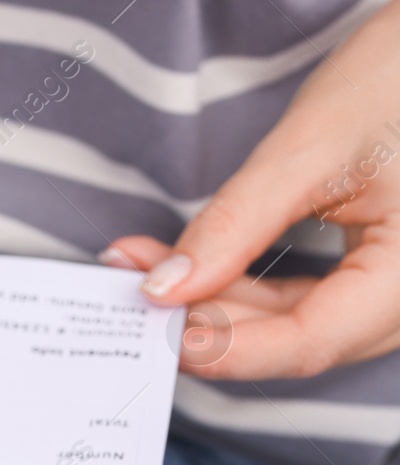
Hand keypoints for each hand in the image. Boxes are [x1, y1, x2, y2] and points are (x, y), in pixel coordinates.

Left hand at [102, 1, 399, 379]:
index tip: (158, 331)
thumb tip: (164, 288)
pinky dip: (243, 285)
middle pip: (299, 338)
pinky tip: (189, 265)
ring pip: (295, 322)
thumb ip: (236, 224)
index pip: (312, 342)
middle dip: (209, 318)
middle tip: (133, 286)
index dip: (227, 348)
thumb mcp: (310, 147)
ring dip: (217, 302)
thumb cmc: (399, 76)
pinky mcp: (375, 274)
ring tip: (146, 266)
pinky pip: (305, 299)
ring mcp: (397, 289)